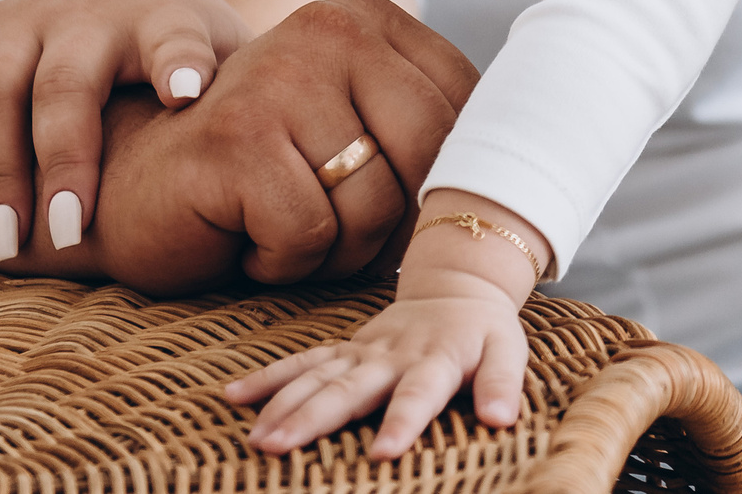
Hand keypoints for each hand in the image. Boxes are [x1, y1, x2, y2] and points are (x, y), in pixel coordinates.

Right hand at [0, 0, 245, 262]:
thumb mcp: (231, 76)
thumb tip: (283, 165)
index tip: (187, 92)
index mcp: (165, 20)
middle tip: (66, 235)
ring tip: (10, 238)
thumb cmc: (191, 68)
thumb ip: (247, 109)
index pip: (175, 39)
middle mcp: (90, 12)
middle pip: (66, 83)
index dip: (180, 62)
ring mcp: (28, 18)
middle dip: (63, 162)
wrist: (133, 15)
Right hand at [84, 0, 478, 294]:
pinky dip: (284, 260)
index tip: (404, 206)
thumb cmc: (266, 178)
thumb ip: (433, 132)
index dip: (448, 180)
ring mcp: (278, 77)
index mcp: (370, 18)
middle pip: (430, 155)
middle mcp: (327, 28)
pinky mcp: (234, 140)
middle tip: (338, 229)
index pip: (467, 110)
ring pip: (373, 203)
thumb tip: (522, 183)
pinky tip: (247, 237)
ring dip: (336, 248)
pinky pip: (311, 234)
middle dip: (394, 221)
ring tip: (285, 225)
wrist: (137, 196)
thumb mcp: (362, 134)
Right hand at [229, 285, 526, 457]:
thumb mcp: (508, 352)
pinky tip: (233, 396)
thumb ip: (502, 384)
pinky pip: (303, 361)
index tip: (382, 453)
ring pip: (317, 377)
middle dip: (314, 419)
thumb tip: (501, 419)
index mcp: (435, 360)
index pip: (417, 394)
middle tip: (278, 448)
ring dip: (283, 405)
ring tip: (256, 439)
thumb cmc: (484, 331)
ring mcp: (362, 352)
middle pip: (350, 389)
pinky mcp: (345, 349)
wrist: (458, 287)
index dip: (402, 421)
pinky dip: (268, 377)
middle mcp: (391, 356)